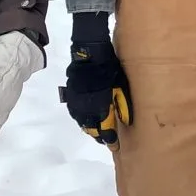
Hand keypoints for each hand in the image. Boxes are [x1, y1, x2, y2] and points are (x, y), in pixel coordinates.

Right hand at [59, 13, 131, 145]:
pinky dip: (81, 117)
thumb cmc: (109, 67)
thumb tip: (125, 121)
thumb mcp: (120, 85)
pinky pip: (75, 111)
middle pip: (91, 128)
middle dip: (99, 135)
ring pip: (81, 121)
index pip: (104, 128)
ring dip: (89, 127)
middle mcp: (86, 106)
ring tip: (96, 130)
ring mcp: (76, 100)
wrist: (90, 50)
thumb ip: (121, 104)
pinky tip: (86, 117)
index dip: (109, 139)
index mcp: (99, 105)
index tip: (114, 145)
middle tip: (106, 139)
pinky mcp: (71, 93)